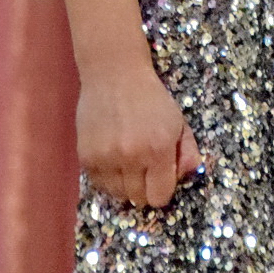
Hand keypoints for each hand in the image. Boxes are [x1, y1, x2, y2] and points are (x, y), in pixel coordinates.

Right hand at [77, 64, 201, 207]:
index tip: (160, 178)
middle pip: (138, 198)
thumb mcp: (178, 121)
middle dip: (144, 187)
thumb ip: (187, 153)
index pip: (159, 197)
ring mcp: (106, 157)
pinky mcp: (86, 156)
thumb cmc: (151, 98)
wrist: (115, 74)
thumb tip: (183, 178)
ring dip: (124, 184)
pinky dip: (107, 177)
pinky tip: (112, 158)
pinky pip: (99, 184)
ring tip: (127, 161)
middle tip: (144, 168)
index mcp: (158, 148)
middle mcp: (132, 156)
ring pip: (117, 194)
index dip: (162, 190)